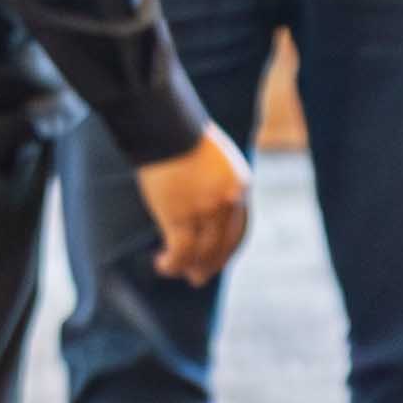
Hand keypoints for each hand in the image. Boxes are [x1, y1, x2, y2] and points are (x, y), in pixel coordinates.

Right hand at [135, 127, 253, 282]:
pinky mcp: (179, 214)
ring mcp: (205, 209)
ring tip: (174, 270)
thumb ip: (214, 183)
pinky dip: (172, 263)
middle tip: (197, 278)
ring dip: (188, 266)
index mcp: (240, 187)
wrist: (166, 125)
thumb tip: (202, 201)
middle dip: (211, 264)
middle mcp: (228, 201)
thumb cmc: (182, 136)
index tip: (216, 260)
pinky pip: (180, 251)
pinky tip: (162, 265)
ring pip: (202, 252)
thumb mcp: (212, 160)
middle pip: (223, 245)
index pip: (239, 230)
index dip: (227, 251)